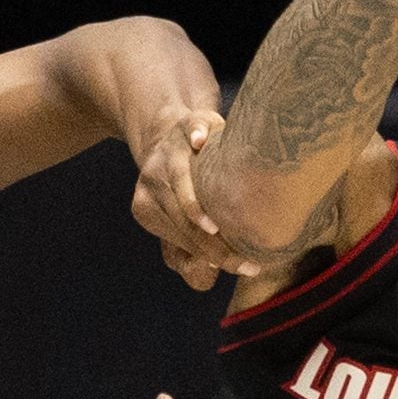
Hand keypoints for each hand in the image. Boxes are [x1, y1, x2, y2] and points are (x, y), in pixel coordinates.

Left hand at [131, 108, 259, 290]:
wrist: (173, 138)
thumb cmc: (185, 188)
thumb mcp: (180, 220)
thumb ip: (188, 250)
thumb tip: (205, 275)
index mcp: (146, 207)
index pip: (182, 237)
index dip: (213, 256)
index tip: (247, 268)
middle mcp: (152, 179)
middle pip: (181, 216)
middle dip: (214, 242)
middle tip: (251, 258)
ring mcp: (168, 150)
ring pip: (180, 178)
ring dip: (196, 202)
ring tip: (217, 225)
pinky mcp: (186, 123)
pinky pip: (191, 128)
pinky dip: (197, 135)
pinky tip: (201, 142)